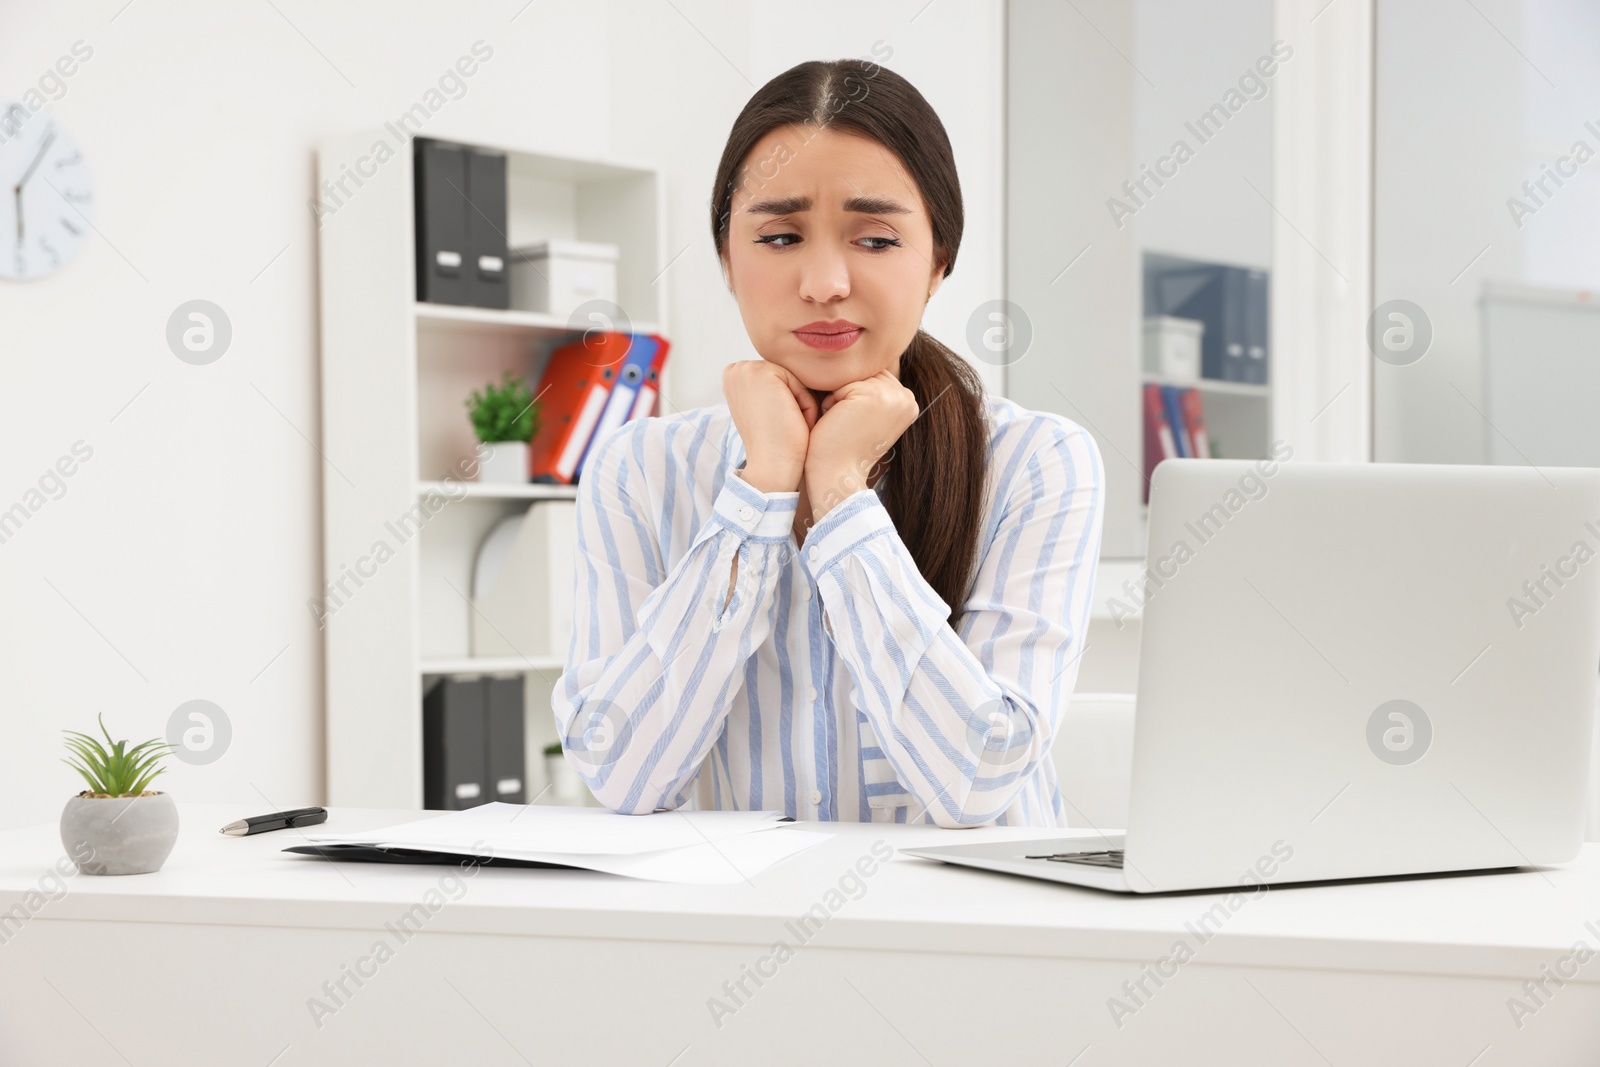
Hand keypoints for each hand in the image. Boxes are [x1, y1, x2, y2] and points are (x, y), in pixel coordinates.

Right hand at [722, 359, 819, 492]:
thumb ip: (770, 387)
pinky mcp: (764, 373)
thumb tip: (791, 372)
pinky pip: (802, 383)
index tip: (778, 425)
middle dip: (795, 402)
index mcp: (733, 377)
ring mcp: (747, 369)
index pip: (777, 378)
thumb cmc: (774, 442)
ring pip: (796, 379)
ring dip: (801, 404)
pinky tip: (795, 422)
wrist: (771, 466)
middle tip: (785, 427)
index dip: (786, 402)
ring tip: (791, 425)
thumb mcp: (765, 407)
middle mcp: (736, 370)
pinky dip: (807, 405)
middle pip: (787, 376)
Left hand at [804, 369, 918, 518]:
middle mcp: (906, 396)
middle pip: (863, 372)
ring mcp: (892, 394)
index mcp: (908, 401)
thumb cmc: (844, 449)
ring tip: (842, 425)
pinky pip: (839, 383)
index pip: (872, 376)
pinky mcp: (872, 395)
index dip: (854, 396)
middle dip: (846, 395)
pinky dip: (830, 403)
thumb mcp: (867, 416)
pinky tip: (836, 424)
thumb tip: (855, 361)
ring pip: (851, 376)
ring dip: (837, 398)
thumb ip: (872, 391)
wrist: (839, 476)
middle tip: (846, 426)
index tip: (854, 425)